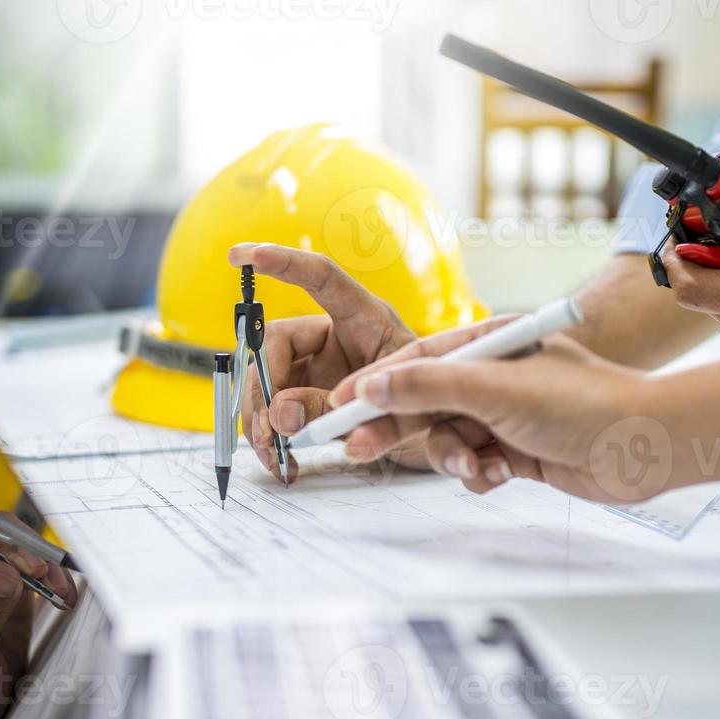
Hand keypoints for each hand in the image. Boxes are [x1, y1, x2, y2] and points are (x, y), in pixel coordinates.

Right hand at [226, 243, 512, 477]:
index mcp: (367, 321)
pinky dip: (278, 445)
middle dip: (262, 387)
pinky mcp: (323, 411)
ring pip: (273, 388)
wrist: (479, 450)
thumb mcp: (408, 407)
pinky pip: (285, 421)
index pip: (320, 279)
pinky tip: (282, 464)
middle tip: (265, 428)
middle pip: (277, 348)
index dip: (283, 262)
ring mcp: (328, 376)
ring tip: (271, 454)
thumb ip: (346, 405)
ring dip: (263, 422)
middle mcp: (341, 343)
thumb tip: (281, 414)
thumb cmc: (452, 410)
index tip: (241, 253)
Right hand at [327, 331, 664, 503]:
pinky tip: (500, 476)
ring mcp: (508, 414)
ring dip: (454, 457)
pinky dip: (481, 474)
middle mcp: (497, 375)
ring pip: (450, 439)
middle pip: (426, 401)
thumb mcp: (494, 389)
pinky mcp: (521, 451)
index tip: (337, 408)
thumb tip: (370, 387)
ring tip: (473, 467)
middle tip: (356, 450)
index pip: (417, 360)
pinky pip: (477, 464)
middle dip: (396, 426)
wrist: (645, 447)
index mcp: (491, 343)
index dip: (374, 385)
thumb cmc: (580, 403)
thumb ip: (428, 387)